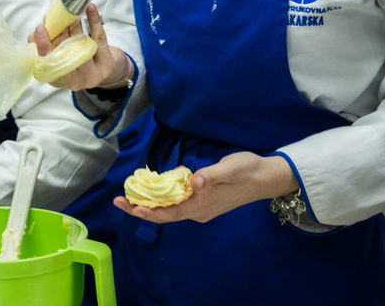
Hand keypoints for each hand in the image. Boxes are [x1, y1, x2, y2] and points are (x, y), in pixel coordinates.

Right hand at [28, 3, 128, 90]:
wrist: (99, 70)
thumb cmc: (71, 61)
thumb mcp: (54, 59)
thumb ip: (43, 46)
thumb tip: (35, 33)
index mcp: (55, 79)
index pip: (46, 62)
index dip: (43, 45)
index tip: (40, 28)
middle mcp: (74, 81)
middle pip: (65, 50)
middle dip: (61, 30)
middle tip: (60, 16)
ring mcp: (91, 74)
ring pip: (81, 43)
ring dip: (76, 24)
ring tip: (73, 12)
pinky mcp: (106, 64)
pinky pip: (99, 38)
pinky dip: (94, 21)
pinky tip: (90, 8)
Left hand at [111, 152, 298, 223]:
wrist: (267, 178)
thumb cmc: (248, 171)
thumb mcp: (229, 169)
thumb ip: (210, 175)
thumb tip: (193, 181)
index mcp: (202, 205)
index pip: (169, 213)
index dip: (147, 211)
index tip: (129, 206)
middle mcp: (199, 211)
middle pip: (164, 214)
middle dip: (140, 208)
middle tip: (117, 200)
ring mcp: (201, 207)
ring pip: (170, 209)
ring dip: (149, 203)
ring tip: (128, 195)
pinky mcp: (203, 200)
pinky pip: (178, 203)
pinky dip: (162, 198)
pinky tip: (153, 188)